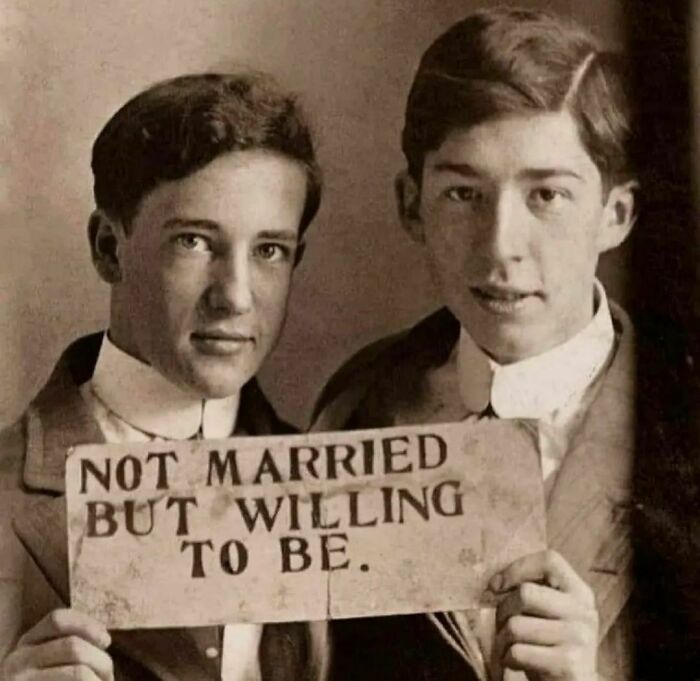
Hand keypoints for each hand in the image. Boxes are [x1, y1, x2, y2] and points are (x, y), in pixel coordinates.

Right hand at [1, 608, 113, 679]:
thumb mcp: (54, 662)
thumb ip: (71, 647)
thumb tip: (104, 640)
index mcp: (25, 645)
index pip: (58, 620)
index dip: (87, 625)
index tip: (106, 641)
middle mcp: (15, 663)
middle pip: (74, 647)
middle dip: (102, 662)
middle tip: (107, 678)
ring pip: (78, 673)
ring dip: (100, 680)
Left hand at [489, 550, 597, 680]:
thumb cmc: (551, 645)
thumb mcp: (551, 613)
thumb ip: (535, 592)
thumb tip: (494, 584)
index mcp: (579, 592)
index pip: (549, 561)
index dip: (518, 568)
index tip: (497, 585)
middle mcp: (583, 612)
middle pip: (525, 593)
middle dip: (503, 610)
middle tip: (502, 624)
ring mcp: (579, 638)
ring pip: (516, 625)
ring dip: (503, 639)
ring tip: (511, 646)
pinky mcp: (568, 664)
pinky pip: (518, 652)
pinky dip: (508, 659)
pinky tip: (517, 663)